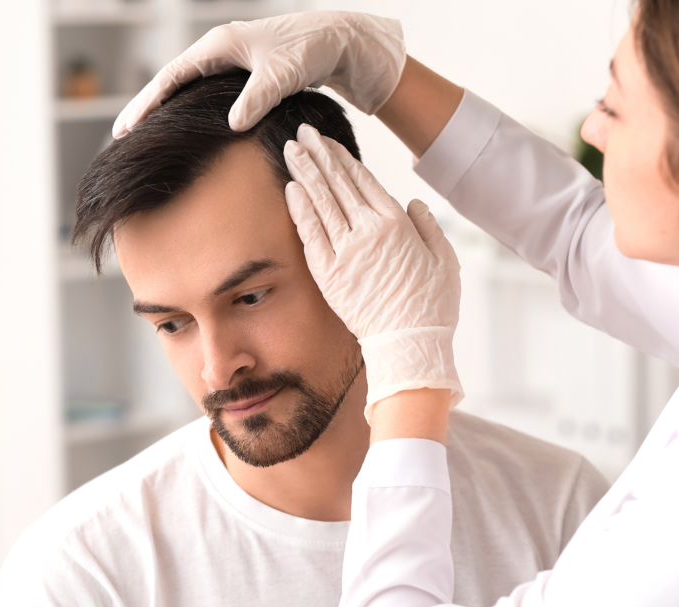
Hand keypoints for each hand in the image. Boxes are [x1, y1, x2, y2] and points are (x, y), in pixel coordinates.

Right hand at [113, 12, 404, 137]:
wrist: (337, 41)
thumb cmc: (310, 51)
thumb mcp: (282, 75)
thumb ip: (257, 99)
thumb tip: (233, 125)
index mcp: (219, 46)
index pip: (171, 78)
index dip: (147, 104)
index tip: (126, 128)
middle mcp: (219, 50)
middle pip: (171, 83)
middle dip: (146, 109)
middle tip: (121, 138)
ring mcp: (229, 62)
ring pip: (186, 90)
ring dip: (165, 112)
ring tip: (143, 138)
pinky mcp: (242, 75)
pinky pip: (204, 95)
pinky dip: (188, 112)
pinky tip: (183, 131)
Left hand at [283, 125, 462, 419]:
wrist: (409, 343)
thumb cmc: (431, 306)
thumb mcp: (445, 260)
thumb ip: (429, 226)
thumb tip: (412, 202)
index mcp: (397, 224)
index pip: (362, 180)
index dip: (342, 158)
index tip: (327, 143)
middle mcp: (368, 231)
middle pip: (337, 184)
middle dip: (318, 155)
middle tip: (301, 133)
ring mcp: (345, 252)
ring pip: (320, 202)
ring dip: (304, 173)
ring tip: (291, 151)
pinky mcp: (329, 274)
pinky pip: (310, 234)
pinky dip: (299, 209)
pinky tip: (291, 189)